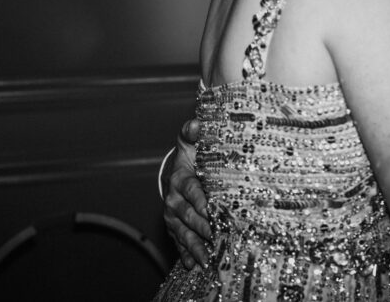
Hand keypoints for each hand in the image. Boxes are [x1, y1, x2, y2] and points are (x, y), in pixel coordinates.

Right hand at [162, 118, 211, 268]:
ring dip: (195, 247)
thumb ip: (192, 134)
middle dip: (202, 227)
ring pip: (183, 233)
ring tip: (207, 259)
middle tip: (216, 236)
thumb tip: (196, 123)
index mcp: (180, 179)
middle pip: (188, 216)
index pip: (191, 190)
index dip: (200, 200)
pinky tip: (193, 266)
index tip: (210, 209)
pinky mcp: (174, 229)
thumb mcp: (190, 145)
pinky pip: (179, 244)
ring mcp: (173, 217)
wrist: (175, 174)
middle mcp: (173, 200)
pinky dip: (186, 255)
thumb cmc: (190, 158)